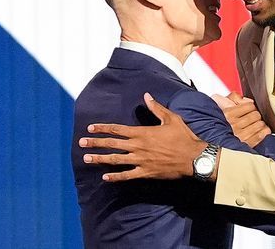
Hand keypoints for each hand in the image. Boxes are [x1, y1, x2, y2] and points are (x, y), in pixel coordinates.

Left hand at [79, 93, 207, 181]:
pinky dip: (115, 177)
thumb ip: (157, 108)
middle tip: (81, 142)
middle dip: (95, 142)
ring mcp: (141, 161)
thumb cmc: (184, 137)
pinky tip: (105, 177)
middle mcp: (138, 146)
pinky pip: (127, 175)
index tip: (90, 128)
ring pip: (115, 160)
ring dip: (100, 159)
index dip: (103, 128)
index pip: (117, 129)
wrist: (194, 158)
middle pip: (112, 144)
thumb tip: (146, 95)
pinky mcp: (146, 172)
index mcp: (143, 132)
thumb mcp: (172, 118)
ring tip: (86, 158)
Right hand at [214, 91, 270, 147]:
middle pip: (256, 115)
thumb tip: (249, 101)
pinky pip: (260, 136)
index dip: (250, 106)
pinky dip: (264, 132)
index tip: (249, 109)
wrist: (210, 139)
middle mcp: (234, 125)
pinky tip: (262, 130)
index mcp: (228, 114)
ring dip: (260, 123)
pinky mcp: (245, 144)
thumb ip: (234, 97)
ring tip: (256, 123)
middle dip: (255, 114)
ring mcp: (240, 136)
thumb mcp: (218, 103)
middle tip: (253, 116)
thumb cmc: (216, 120)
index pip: (249, 106)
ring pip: (259, 124)